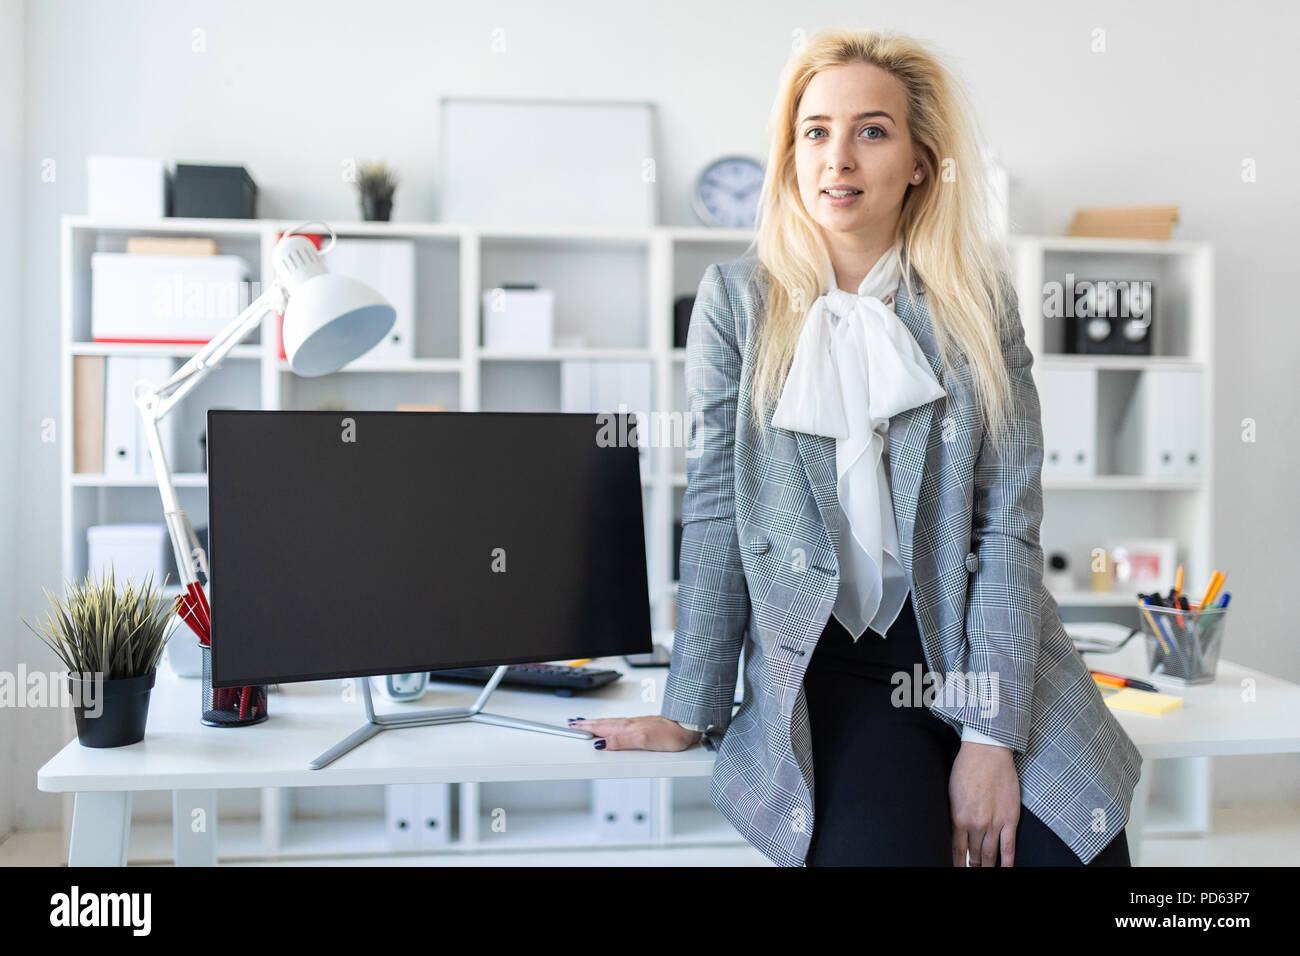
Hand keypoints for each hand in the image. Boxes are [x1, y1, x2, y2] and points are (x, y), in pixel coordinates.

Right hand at [567, 716, 703, 751]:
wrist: (688, 727)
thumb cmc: (671, 733)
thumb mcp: (643, 741)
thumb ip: (621, 742)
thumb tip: (601, 744)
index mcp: (625, 727)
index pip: (600, 728)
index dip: (585, 729)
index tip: (571, 728)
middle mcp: (628, 724)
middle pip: (602, 724)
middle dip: (586, 724)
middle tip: (572, 724)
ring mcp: (635, 725)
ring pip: (610, 724)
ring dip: (595, 723)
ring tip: (585, 724)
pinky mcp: (642, 728)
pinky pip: (619, 725)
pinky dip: (609, 725)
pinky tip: (610, 728)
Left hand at [949, 741, 1020, 865]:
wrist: (987, 752)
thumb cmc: (966, 768)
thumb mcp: (951, 793)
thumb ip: (954, 814)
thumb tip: (954, 831)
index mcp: (958, 817)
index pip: (957, 850)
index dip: (957, 863)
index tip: (957, 868)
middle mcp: (976, 824)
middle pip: (974, 854)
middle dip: (973, 866)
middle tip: (973, 869)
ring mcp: (995, 823)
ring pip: (990, 854)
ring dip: (987, 865)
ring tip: (985, 870)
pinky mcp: (1010, 819)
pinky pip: (1009, 846)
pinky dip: (1007, 861)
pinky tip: (1005, 869)